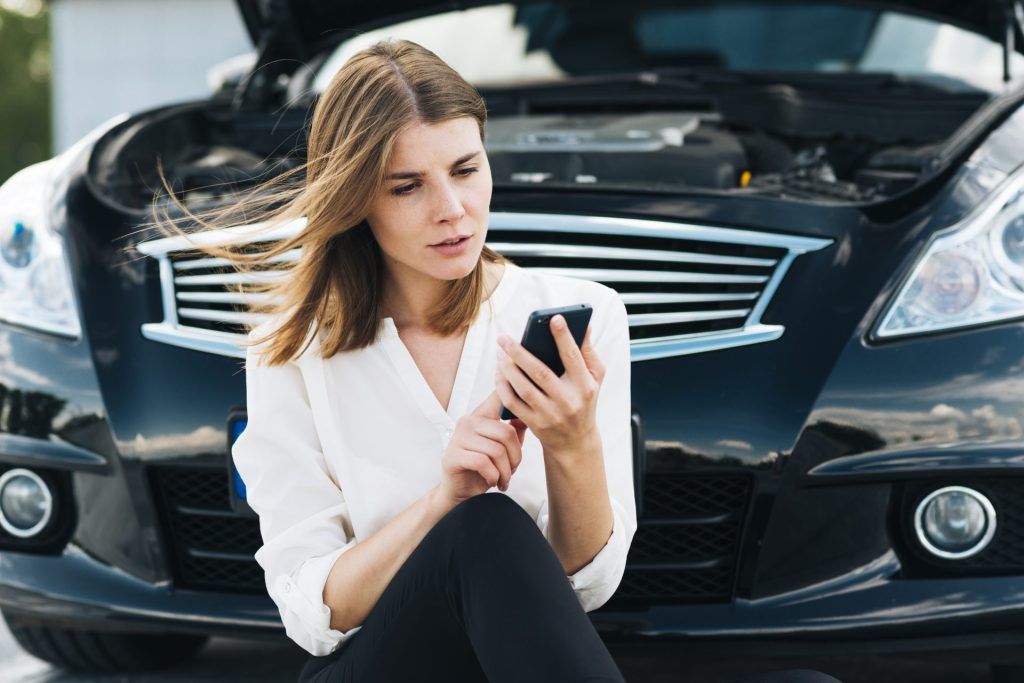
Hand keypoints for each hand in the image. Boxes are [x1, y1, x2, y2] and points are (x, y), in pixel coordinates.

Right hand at [435, 390, 527, 509]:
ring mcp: (458, 438)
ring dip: (505, 472)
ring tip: (503, 480)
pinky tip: (492, 481)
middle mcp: (468, 422)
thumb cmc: (482, 470)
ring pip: (496, 451)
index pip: (498, 397)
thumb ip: (514, 431)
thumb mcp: (502, 448)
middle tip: (512, 471)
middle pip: (506, 433)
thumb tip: (525, 417)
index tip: (522, 413)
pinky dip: (493, 476)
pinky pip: (483, 463)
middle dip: (516, 458)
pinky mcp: (452, 456)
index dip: (513, 398)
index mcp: (481, 416)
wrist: (460, 493)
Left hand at [495, 314, 605, 453]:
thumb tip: (586, 325)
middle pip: (540, 373)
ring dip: (507, 368)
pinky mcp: (535, 424)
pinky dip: (503, 386)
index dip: (564, 337)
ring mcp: (550, 415)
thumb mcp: (595, 378)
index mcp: (585, 386)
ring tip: (499, 352)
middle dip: (520, 353)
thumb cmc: (584, 401)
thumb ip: (588, 352)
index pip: (573, 358)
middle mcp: (568, 401)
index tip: (554, 318)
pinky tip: (499, 372)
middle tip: (504, 337)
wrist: (575, 443)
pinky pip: (513, 403)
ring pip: (523, 388)